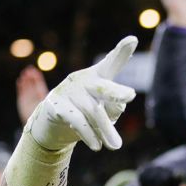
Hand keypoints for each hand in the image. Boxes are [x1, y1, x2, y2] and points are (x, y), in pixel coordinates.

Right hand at [16, 65, 48, 124]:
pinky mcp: (22, 102)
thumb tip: (54, 100)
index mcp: (43, 97)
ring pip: (27, 87)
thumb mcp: (48, 110)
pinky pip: (21, 93)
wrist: (37, 128)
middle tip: (29, 70)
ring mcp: (29, 99)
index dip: (37, 78)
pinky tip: (20, 81)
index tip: (35, 71)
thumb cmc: (46, 120)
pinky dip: (21, 87)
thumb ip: (49, 104)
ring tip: (24, 74)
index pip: (40, 85)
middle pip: (33, 85)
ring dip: (25, 80)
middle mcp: (36, 97)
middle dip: (31, 77)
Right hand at [27, 36, 136, 151]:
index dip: (121, 52)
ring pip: (93, 111)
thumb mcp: (104, 112)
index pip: (111, 64)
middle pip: (103, 87)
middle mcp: (83, 79)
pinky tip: (97, 146)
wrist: (53, 125)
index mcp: (98, 78)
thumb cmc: (86, 114)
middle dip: (116, 92)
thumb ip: (114, 108)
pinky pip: (76, 120)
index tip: (133, 39)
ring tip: (115, 146)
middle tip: (129, 96)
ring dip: (106, 130)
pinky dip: (89, 134)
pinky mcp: (55, 105)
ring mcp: (68, 90)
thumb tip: (118, 107)